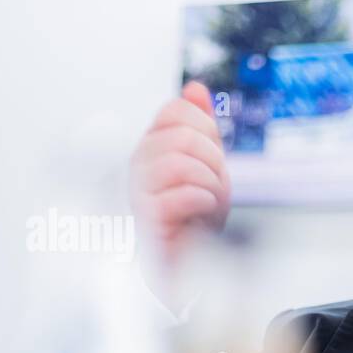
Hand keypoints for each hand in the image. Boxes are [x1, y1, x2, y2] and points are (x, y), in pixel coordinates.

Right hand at [129, 80, 231, 263]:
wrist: (189, 264)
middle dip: (214, 161)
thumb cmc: (195, 219)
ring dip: (211, 184)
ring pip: (181, 161)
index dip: (205, 128)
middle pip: (182, 134)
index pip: (175, 109)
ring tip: (208, 202)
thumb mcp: (207, 166)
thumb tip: (195, 88)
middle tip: (213, 186)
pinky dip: (204, 202)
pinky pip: (182, 194)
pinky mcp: (147, 218)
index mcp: (152, 146)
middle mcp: (139, 164)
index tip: (212, 156)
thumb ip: (201, 128)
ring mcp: (139, 190)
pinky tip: (202, 213)